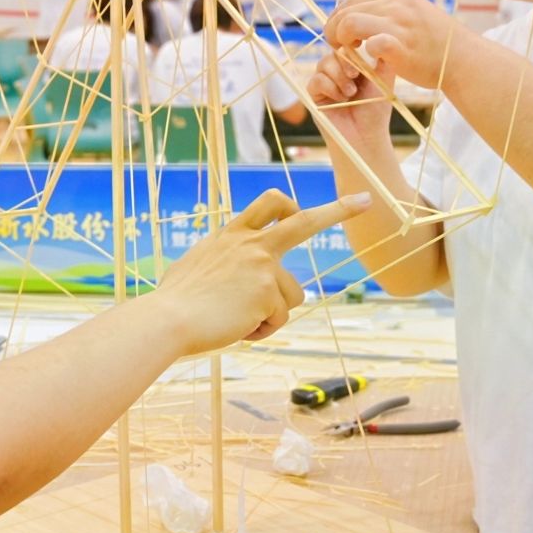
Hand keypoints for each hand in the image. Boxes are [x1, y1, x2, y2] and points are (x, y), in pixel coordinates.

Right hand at [151, 190, 368, 353]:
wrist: (168, 319)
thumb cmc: (174, 300)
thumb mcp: (196, 266)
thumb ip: (219, 262)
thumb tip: (221, 276)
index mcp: (233, 234)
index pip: (268, 206)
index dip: (289, 204)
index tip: (304, 203)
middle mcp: (252, 243)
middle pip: (304, 221)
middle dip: (338, 210)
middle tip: (365, 201)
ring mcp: (263, 266)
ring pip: (292, 295)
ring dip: (271, 313)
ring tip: (237, 320)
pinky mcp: (269, 292)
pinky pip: (278, 319)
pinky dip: (261, 330)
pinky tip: (238, 329)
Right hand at [305, 44, 396, 154]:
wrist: (366, 136)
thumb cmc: (375, 110)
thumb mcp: (384, 80)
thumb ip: (384, 60)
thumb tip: (384, 37)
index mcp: (353, 65)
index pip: (347, 45)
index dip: (352, 48)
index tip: (362, 58)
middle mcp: (337, 71)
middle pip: (333, 51)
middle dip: (345, 62)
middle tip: (356, 76)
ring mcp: (324, 82)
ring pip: (324, 64)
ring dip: (339, 77)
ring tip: (351, 93)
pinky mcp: (314, 95)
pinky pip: (316, 80)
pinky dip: (330, 87)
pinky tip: (341, 99)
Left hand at [325, 0, 459, 88]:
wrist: (463, 59)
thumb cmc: (435, 42)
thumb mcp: (410, 13)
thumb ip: (386, 11)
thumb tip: (356, 17)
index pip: (351, 1)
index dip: (339, 19)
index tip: (341, 36)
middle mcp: (395, 4)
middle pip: (345, 11)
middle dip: (334, 31)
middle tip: (338, 48)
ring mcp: (399, 24)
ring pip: (349, 23)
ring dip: (341, 40)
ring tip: (348, 54)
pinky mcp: (401, 46)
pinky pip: (371, 44)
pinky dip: (363, 53)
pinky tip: (367, 62)